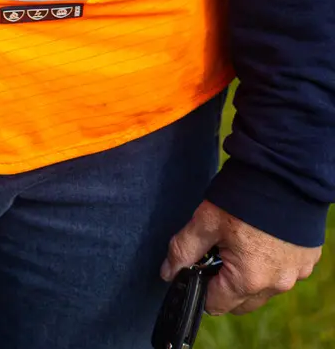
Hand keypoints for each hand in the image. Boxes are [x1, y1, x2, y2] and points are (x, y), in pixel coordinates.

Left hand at [162, 199, 321, 315]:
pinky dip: (269, 263)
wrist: (285, 170)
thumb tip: (168, 273)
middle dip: (223, 284)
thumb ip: (183, 249)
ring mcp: (296, 273)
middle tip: (217, 250)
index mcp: (249, 280)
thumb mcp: (206, 220)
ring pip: (262, 289)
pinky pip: (282, 272)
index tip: (196, 266)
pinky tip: (261, 236)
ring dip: (248, 274)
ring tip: (240, 239)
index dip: (199, 287)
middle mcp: (276, 284)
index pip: (215, 304)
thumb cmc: (244, 195)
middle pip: (240, 301)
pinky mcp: (306, 260)